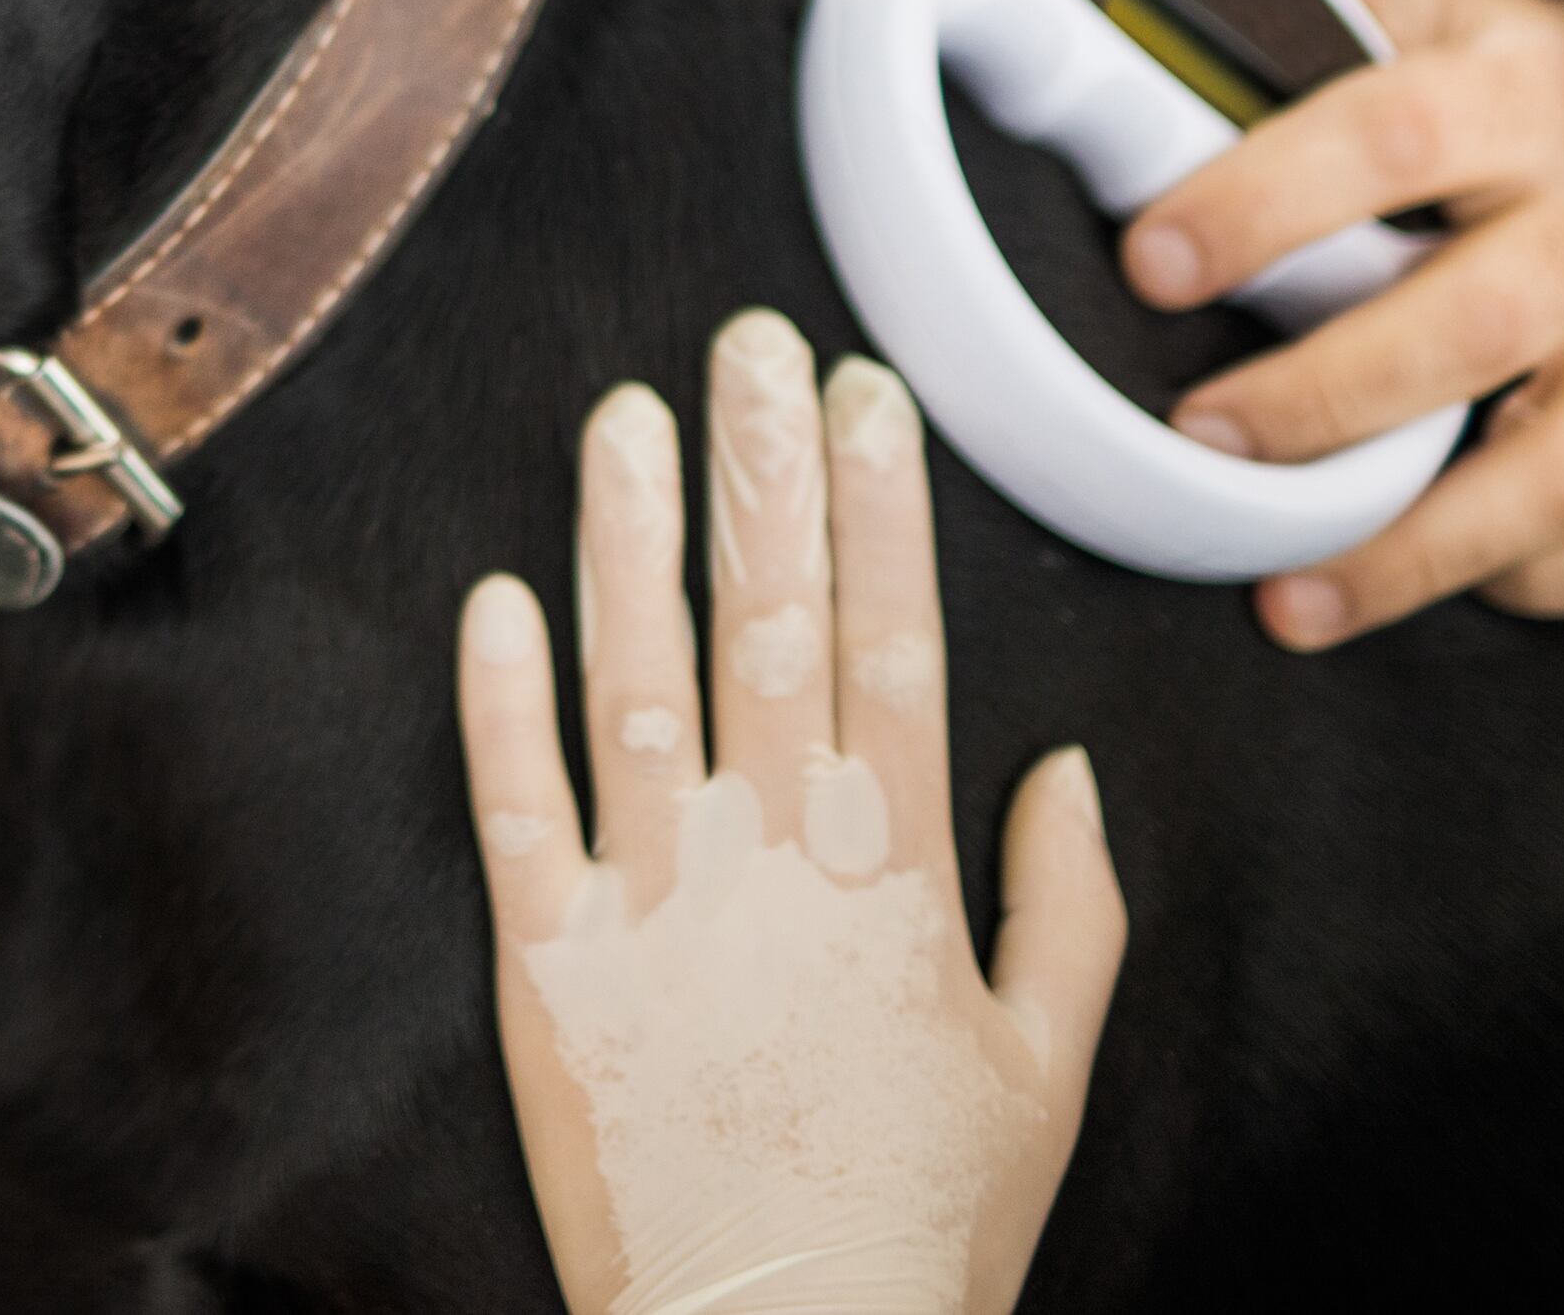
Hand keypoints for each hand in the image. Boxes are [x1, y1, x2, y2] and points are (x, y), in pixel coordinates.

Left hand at [460, 311, 1122, 1314]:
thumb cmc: (922, 1228)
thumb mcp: (1046, 1070)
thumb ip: (1066, 907)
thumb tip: (1066, 766)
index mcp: (899, 874)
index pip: (892, 640)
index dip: (880, 506)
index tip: (869, 393)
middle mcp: (775, 860)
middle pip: (769, 623)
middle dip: (762, 468)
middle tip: (752, 339)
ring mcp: (653, 904)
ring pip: (634, 675)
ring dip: (627, 534)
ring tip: (627, 411)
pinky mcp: (547, 962)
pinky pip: (515, 802)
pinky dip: (500, 693)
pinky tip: (497, 591)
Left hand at [1101, 0, 1563, 649]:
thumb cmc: (1516, 65)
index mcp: (1521, 81)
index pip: (1390, 132)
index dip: (1270, 195)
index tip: (1153, 255)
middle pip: (1476, 315)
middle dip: (1331, 387)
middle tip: (1204, 426)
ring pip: (1560, 465)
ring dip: (1419, 538)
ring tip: (1287, 582)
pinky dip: (1543, 578)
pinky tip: (1440, 584)